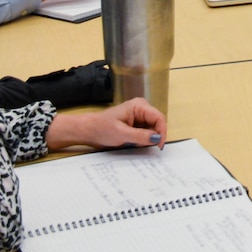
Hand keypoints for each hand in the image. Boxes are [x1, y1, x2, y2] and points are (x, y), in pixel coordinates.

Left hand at [47, 98, 165, 151]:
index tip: (159, 146)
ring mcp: (139, 115)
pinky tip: (132, 142)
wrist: (89, 131)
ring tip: (133, 143)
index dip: (162, 131)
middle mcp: (141, 108)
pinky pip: (145, 131)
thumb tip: (157, 138)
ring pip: (152, 128)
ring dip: (146, 138)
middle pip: (157, 123)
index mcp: (139, 106)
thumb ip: (141, 136)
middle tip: (143, 146)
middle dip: (153, 136)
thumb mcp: (122, 134)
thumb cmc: (102, 129)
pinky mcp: (136, 123)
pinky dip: (142, 139)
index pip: (158, 117)